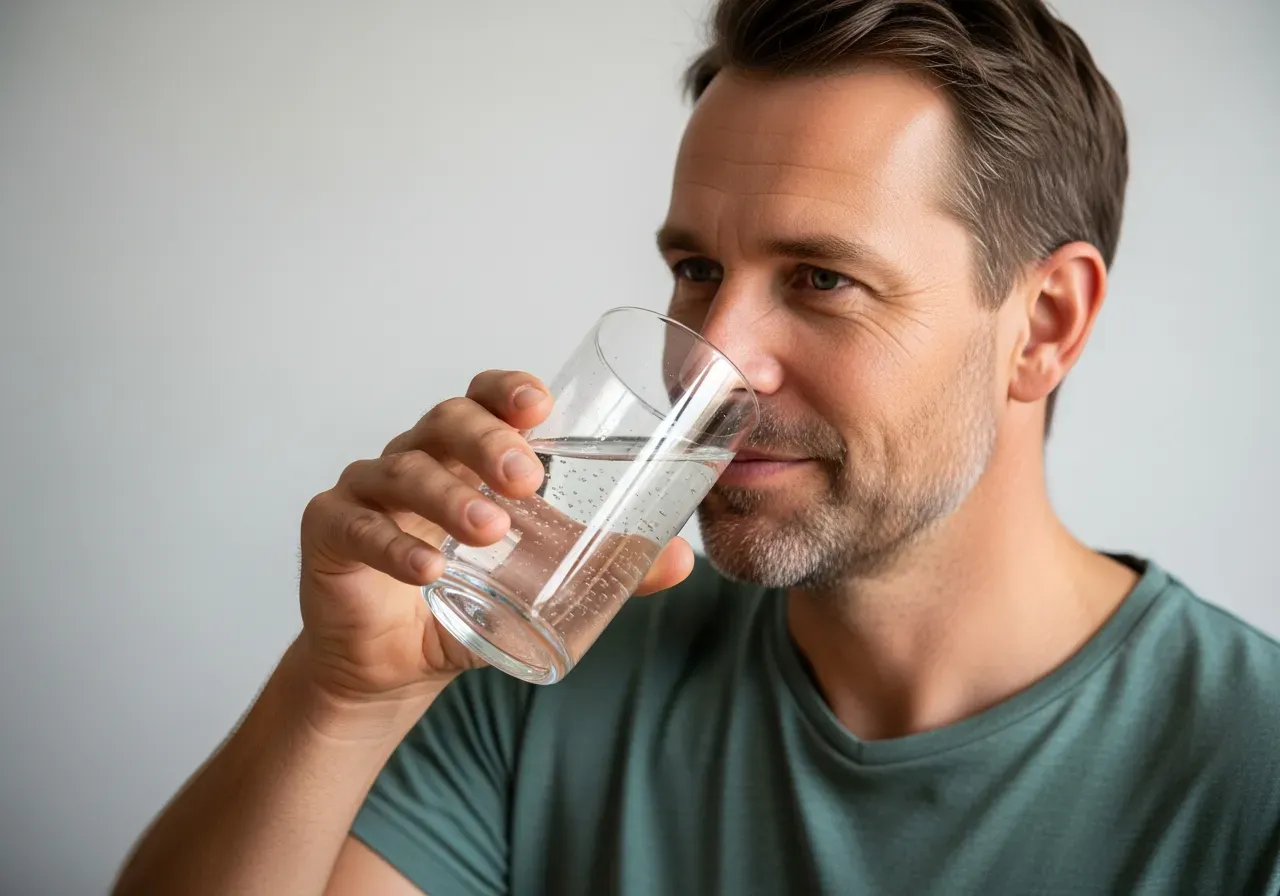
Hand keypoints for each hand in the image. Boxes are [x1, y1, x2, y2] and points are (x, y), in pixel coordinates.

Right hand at [295, 370, 694, 715]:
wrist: (396, 666)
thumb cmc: (470, 600)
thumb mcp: (540, 582)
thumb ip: (606, 566)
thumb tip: (682, 559)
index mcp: (466, 454)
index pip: (484, 398)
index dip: (508, 390)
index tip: (540, 404)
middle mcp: (417, 457)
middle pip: (446, 421)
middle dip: (488, 440)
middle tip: (527, 479)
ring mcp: (368, 489)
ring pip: (404, 471)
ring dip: (449, 497)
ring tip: (490, 531)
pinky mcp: (331, 529)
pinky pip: (358, 526)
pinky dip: (394, 547)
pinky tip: (428, 569)